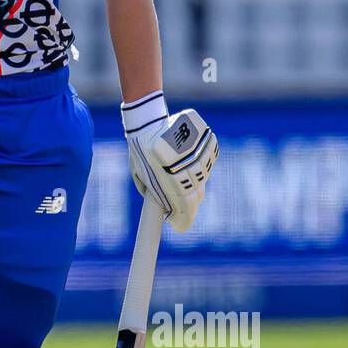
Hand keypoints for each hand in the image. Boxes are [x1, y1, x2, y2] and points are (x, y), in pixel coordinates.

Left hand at [121, 91, 218, 232]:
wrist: (149, 120)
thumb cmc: (140, 149)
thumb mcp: (140, 174)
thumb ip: (150, 191)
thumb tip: (161, 207)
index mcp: (172, 179)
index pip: (184, 209)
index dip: (183, 220)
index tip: (180, 227)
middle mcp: (190, 169)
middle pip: (196, 197)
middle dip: (189, 208)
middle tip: (181, 214)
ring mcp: (201, 157)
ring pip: (202, 181)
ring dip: (194, 187)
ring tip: (181, 184)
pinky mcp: (208, 144)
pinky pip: (208, 164)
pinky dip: (200, 169)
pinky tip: (189, 167)